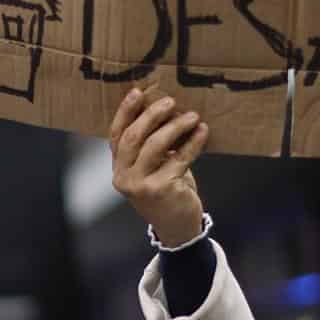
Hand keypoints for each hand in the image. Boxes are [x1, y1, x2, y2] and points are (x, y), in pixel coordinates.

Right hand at [110, 88, 209, 245]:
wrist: (176, 228)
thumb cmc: (165, 191)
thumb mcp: (150, 170)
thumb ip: (149, 146)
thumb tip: (164, 109)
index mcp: (118, 168)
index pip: (116, 134)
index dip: (126, 111)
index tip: (138, 92)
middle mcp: (124, 177)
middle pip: (134, 137)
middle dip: (152, 115)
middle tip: (170, 101)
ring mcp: (141, 185)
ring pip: (155, 145)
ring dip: (175, 126)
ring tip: (192, 116)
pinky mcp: (162, 189)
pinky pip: (180, 158)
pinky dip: (193, 142)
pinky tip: (202, 131)